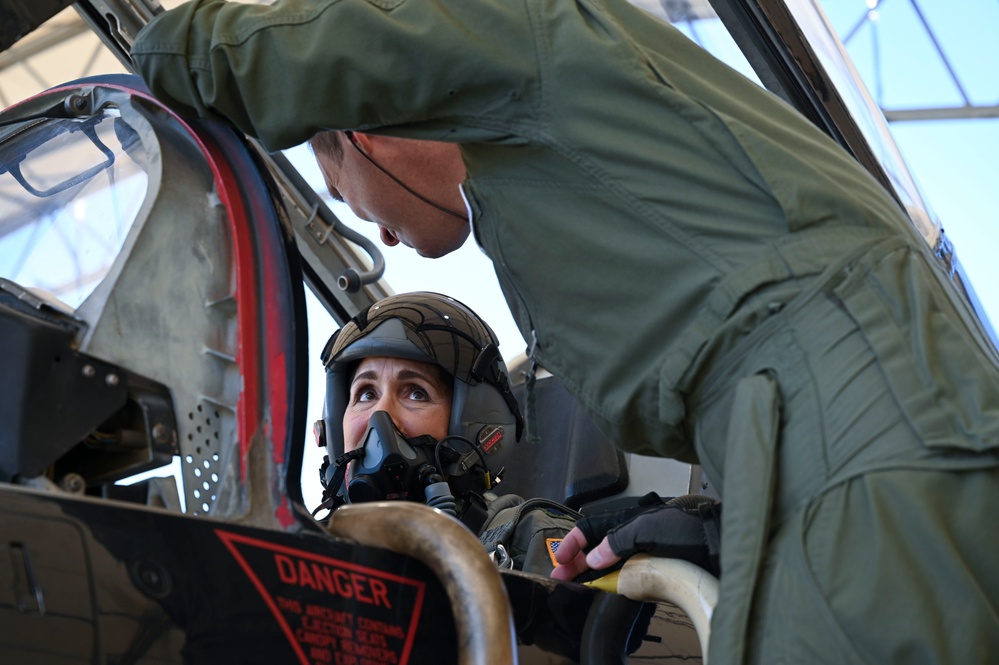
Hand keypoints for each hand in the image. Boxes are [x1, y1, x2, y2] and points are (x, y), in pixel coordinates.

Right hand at [550, 494, 721, 581]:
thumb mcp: (649, 528)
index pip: (591, 529)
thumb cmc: (691, 528)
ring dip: (593, 575)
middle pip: (596, 549)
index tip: (561, 560)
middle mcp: (633, 537)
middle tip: (563, 578)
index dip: (573, 544)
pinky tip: (607, 590)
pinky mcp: (655, 570)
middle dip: (577, 562)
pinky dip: (613, 584)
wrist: (723, 543)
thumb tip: (594, 558)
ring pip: (609, 565)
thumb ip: (618, 541)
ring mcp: (643, 554)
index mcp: (628, 520)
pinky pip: (627, 578)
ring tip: (580, 586)